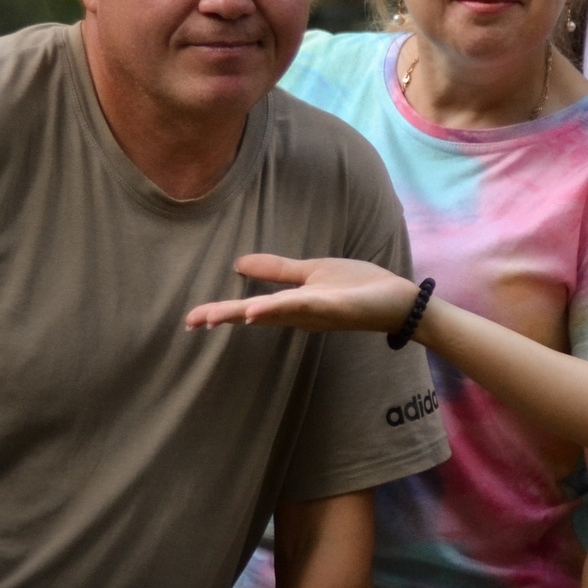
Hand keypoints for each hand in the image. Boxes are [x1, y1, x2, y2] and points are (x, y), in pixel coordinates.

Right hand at [185, 255, 418, 334]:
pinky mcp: (336, 306)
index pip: (249, 308)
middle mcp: (299, 313)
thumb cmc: (357, 286)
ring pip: (276, 311)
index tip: (190, 319)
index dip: (219, 312)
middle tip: (191, 323)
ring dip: (247, 312)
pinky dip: (281, 307)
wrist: (397, 298)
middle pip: (255, 314)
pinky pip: (305, 305)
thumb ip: (277, 270)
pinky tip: (259, 310)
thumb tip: (238, 264)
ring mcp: (318, 311)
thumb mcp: (311, 273)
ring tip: (217, 317)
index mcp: (292, 304)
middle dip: (223, 317)